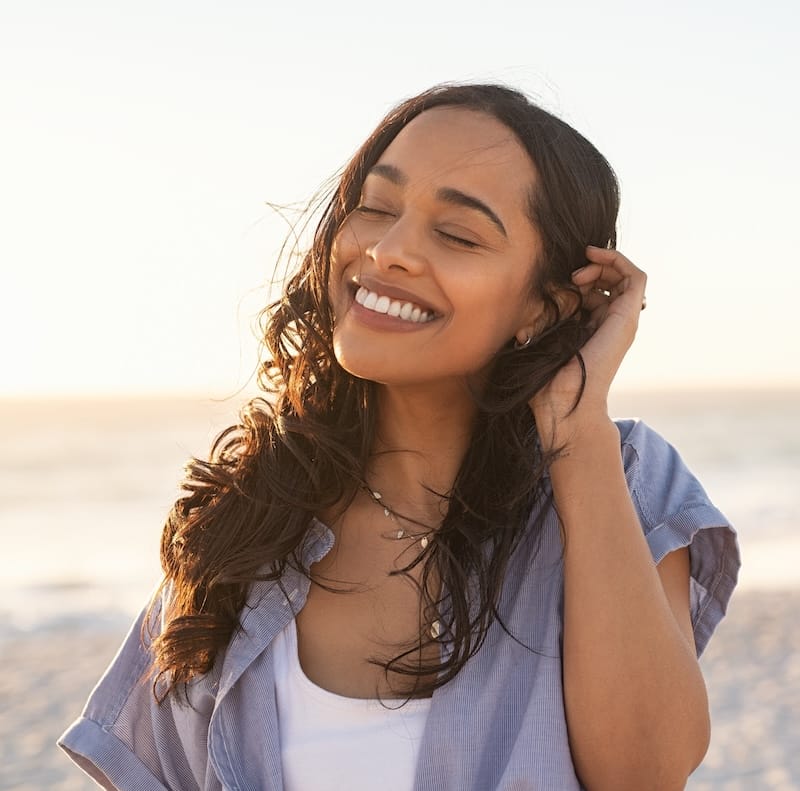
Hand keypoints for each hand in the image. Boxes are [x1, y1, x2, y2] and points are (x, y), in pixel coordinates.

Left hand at [531, 246, 646, 448]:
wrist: (564, 403)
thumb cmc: (546, 380)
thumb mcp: (538, 338)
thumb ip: (539, 321)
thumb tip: (529, 309)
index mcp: (592, 329)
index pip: (595, 291)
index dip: (578, 278)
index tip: (558, 281)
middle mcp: (611, 323)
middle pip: (611, 281)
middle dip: (591, 269)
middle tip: (570, 277)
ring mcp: (622, 320)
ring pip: (625, 276)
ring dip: (603, 264)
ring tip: (579, 273)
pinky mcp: (628, 317)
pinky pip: (636, 277)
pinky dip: (618, 260)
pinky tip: (594, 257)